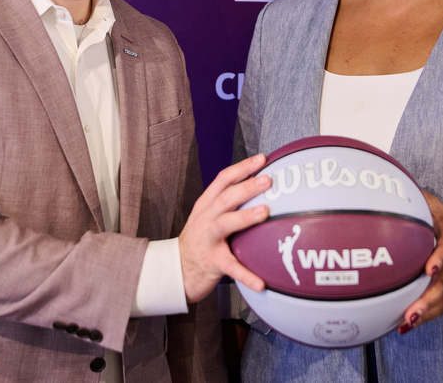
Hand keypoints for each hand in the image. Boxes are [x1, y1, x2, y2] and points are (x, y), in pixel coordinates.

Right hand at [179, 154, 270, 302]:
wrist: (174, 271)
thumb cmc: (199, 242)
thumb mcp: (208, 217)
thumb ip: (228, 204)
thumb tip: (260, 189)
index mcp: (206, 205)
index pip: (223, 180)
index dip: (242, 168)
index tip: (261, 159)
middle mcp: (204, 218)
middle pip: (225, 197)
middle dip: (246, 187)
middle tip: (267, 180)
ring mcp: (206, 240)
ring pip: (224, 224)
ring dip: (244, 217)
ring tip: (264, 212)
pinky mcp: (211, 262)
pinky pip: (230, 267)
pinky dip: (246, 274)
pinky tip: (261, 282)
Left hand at [395, 192, 442, 333]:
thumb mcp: (438, 207)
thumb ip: (417, 198)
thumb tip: (390, 183)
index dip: (441, 258)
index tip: (429, 268)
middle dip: (429, 297)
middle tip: (411, 310)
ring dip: (426, 312)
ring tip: (407, 321)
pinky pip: (441, 307)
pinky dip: (424, 318)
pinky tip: (403, 326)